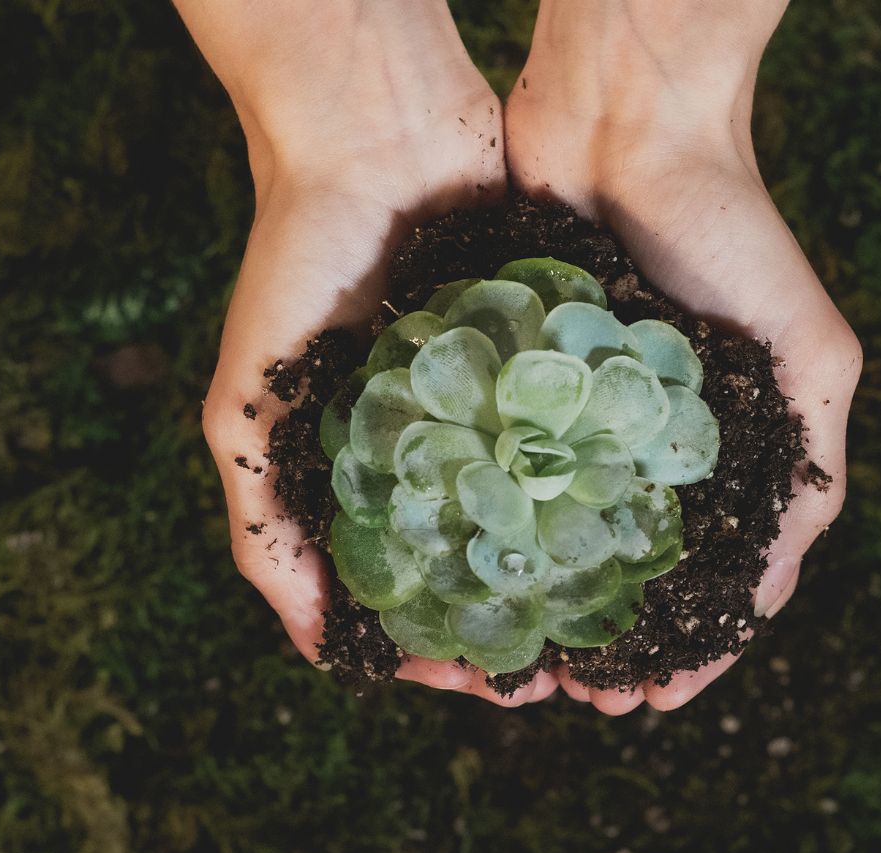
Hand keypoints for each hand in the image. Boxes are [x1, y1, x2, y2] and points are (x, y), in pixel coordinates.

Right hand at [177, 0, 557, 705]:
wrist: (375, 141)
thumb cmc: (294, 272)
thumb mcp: (248, 410)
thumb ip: (264, 525)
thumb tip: (315, 650)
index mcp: (371, 477)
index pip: (409, 590)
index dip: (436, 645)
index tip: (474, 682)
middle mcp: (440, 454)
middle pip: (487, 566)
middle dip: (517, 627)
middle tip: (556, 676)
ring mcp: (499, 413)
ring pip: (546, 519)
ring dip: (571, 582)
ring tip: (604, 631)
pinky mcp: (549, 367)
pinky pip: (586, 445)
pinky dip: (605, 497)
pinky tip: (632, 542)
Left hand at [505, 0, 861, 713]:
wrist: (627, 133)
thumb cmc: (732, 236)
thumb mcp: (810, 355)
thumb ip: (810, 466)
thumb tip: (774, 587)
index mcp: (726, 457)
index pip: (712, 580)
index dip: (691, 646)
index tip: (655, 699)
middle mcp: (652, 452)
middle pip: (631, 575)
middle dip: (609, 643)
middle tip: (578, 699)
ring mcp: (584, 425)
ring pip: (563, 542)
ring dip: (549, 607)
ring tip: (524, 665)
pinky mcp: (523, 393)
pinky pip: (508, 478)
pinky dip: (499, 535)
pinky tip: (481, 579)